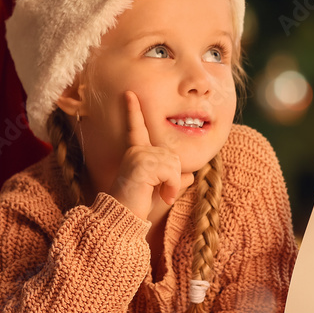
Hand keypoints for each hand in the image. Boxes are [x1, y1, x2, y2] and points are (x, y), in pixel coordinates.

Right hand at [109, 91, 194, 218]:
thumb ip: (175, 179)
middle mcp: (136, 150)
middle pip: (172, 154)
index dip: (133, 111)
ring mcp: (138, 155)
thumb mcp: (162, 190)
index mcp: (136, 153)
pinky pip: (171, 171)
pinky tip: (163, 196)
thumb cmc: (140, 206)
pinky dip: (172, 186)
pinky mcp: (142, 163)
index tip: (129, 93)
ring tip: (161, 195)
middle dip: (174, 176)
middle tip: (163, 194)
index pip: (138, 129)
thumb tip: (190, 175)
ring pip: (174, 162)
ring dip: (173, 183)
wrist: (123, 219)